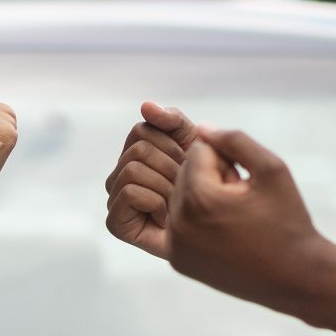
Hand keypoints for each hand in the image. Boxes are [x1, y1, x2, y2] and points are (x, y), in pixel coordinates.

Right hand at [104, 101, 199, 260]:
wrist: (220, 229)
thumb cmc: (210, 187)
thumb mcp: (195, 144)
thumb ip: (172, 121)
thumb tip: (145, 105)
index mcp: (136, 153)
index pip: (142, 130)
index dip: (172, 145)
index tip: (188, 164)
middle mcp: (120, 174)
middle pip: (138, 150)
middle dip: (172, 167)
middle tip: (185, 188)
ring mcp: (115, 198)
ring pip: (132, 169)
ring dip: (165, 186)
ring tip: (177, 203)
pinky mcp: (115, 222)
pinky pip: (129, 193)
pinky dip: (154, 202)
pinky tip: (166, 217)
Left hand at [164, 126, 327, 309]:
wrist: (295, 277)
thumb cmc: (287, 221)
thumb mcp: (273, 168)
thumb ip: (234, 140)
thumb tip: (199, 128)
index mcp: (200, 198)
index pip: (198, 151)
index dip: (228, 161)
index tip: (246, 184)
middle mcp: (179, 224)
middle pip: (183, 173)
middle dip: (211, 179)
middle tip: (242, 201)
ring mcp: (175, 246)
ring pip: (177, 198)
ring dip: (202, 199)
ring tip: (233, 216)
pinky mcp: (178, 262)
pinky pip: (176, 223)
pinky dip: (195, 220)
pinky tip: (223, 232)